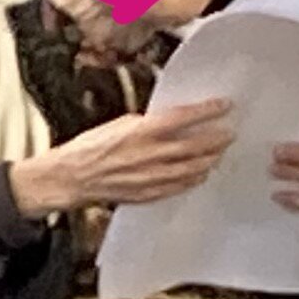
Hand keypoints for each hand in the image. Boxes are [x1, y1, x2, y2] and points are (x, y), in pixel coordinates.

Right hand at [13, 101, 234, 215]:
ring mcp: (150, 176)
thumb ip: (145, 124)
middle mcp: (149, 154)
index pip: (183, 118)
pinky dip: (193, 179)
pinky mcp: (148, 193)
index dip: (207, 111)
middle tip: (229, 134)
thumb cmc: (88, 148)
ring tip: (219, 154)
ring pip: (192, 168)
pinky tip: (201, 174)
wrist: (70, 178)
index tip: (224, 105)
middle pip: (195, 146)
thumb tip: (167, 122)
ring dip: (209, 160)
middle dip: (216, 139)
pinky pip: (179, 186)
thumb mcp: (117, 125)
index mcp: (140, 131)